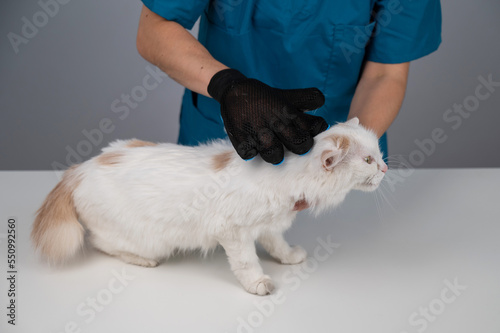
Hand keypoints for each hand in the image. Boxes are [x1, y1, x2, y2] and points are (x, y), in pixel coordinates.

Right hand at [208, 69, 328, 163]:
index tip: (306, 132)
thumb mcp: (286, 95)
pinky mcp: (241, 140)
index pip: (313, 128)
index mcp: (288, 112)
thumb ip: (307, 99)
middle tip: (291, 144)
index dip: (314, 132)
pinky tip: (252, 144)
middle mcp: (275, 122)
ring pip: (275, 156)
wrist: (233, 91)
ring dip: (275, 154)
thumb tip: (322, 103)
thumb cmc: (265, 98)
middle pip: (300, 145)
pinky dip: (252, 152)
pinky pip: (251, 156)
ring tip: (272, 147)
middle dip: (299, 147)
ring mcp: (257, 132)